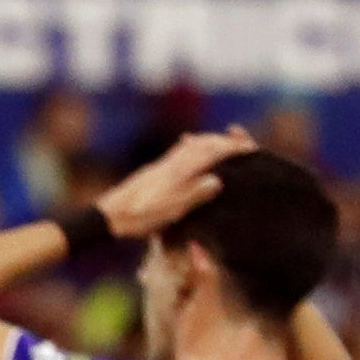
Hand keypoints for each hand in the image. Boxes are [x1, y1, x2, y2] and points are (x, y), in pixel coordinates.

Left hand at [97, 127, 255, 239]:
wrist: (108, 216)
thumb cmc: (139, 218)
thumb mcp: (169, 212)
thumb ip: (194, 195)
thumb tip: (217, 181)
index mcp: (178, 172)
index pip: (211, 154)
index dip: (232, 150)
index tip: (251, 149)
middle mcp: (171, 163)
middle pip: (203, 145)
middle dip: (224, 142)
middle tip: (243, 143)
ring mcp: (162, 166)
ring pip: (191, 146)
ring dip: (209, 141)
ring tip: (223, 142)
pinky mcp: (154, 171)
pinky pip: (179, 152)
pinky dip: (192, 146)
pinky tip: (189, 145)